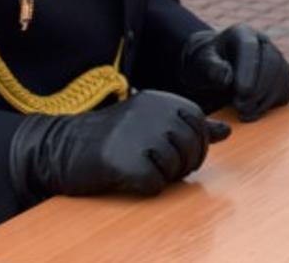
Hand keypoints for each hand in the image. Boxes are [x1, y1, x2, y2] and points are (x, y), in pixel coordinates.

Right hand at [9, 90, 227, 200]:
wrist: (61, 146)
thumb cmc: (111, 135)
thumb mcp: (150, 121)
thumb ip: (189, 125)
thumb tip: (227, 132)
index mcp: (161, 100)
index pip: (198, 123)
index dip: (193, 143)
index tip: (175, 151)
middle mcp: (153, 114)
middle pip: (191, 148)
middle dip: (182, 164)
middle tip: (158, 165)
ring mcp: (140, 136)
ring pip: (175, 168)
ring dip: (163, 175)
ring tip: (140, 167)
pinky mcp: (126, 162)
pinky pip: (154, 184)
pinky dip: (145, 187)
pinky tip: (128, 177)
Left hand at [182, 25, 288, 121]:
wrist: (215, 70)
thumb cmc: (206, 64)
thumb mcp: (202, 63)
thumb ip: (212, 68)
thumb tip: (227, 78)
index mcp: (243, 33)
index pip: (250, 47)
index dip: (248, 70)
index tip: (242, 91)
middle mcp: (264, 43)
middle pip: (271, 62)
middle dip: (258, 88)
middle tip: (241, 107)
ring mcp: (276, 58)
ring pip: (281, 76)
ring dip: (266, 98)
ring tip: (245, 112)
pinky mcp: (282, 77)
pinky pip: (285, 89)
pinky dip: (273, 103)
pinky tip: (255, 112)